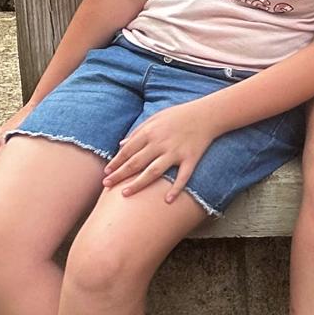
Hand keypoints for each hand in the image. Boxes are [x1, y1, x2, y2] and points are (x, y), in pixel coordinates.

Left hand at [102, 99, 220, 202]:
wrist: (207, 114)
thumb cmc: (179, 115)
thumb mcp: (156, 117)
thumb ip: (138, 131)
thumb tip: (121, 145)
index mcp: (150, 132)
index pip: (128, 150)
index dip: (116, 162)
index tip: (106, 173)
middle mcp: (161, 143)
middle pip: (136, 162)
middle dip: (119, 174)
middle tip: (106, 185)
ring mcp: (176, 152)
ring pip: (153, 171)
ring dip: (138, 183)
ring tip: (125, 193)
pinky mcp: (191, 158)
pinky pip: (183, 176)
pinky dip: (176, 189)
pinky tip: (168, 200)